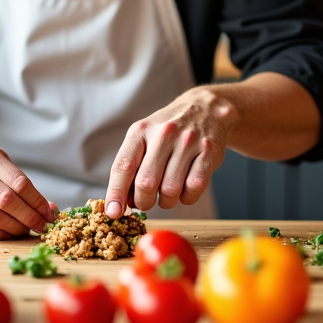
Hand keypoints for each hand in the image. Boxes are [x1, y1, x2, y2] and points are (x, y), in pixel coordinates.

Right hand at [0, 144, 57, 239]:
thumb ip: (23, 187)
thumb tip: (51, 210)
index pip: (20, 182)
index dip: (38, 201)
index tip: (50, 214)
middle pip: (7, 199)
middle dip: (29, 216)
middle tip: (42, 226)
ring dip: (15, 227)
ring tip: (26, 230)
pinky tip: (9, 233)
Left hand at [104, 87, 235, 218]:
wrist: (205, 109)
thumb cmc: (167, 132)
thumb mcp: (144, 138)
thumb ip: (131, 167)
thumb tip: (121, 203)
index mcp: (140, 131)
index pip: (123, 166)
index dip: (116, 193)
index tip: (113, 213)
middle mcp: (164, 133)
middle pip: (146, 183)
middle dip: (143, 201)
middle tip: (146, 201)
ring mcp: (188, 142)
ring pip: (171, 190)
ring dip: (166, 201)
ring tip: (167, 193)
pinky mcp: (209, 151)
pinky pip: (194, 187)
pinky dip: (187, 197)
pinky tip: (185, 189)